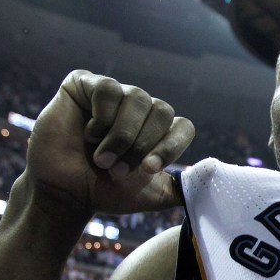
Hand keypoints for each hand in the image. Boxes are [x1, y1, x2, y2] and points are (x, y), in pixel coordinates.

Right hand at [25, 70, 194, 216]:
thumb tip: (215, 171)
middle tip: (118, 169)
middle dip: (141, 145)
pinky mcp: (85, 84)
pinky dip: (101, 117)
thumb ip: (182, 188)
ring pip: (138, 99)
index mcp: (158, 132)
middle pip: (161, 111)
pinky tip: (88, 134)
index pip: (183, 127)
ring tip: (102, 159)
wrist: (63, 192)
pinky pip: (109, 89)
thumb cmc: (104, 192)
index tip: (147, 170)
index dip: (169, 147)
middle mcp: (139, 110)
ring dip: (120, 136)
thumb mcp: (151, 196)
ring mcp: (114, 95)